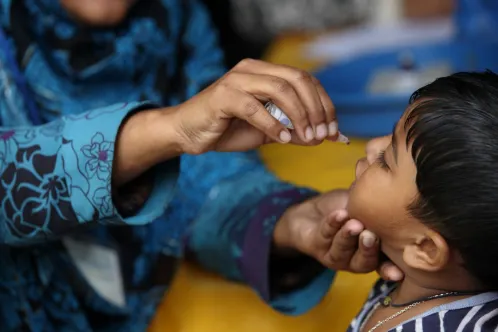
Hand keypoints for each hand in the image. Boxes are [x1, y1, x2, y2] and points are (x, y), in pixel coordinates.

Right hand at [173, 59, 340, 153]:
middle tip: (324, 135)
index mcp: (265, 72)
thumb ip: (295, 131)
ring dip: (300, 116)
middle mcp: (253, 69)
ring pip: (280, 89)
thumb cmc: (227, 129)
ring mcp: (236, 80)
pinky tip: (282, 140)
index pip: (305, 80)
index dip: (324, 104)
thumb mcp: (269, 132)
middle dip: (317, 108)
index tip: (334, 131)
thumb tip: (325, 138)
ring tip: (307, 139)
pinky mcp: (222, 96)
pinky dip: (273, 125)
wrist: (187, 133)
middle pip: (297, 79)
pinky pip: (255, 107)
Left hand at [274, 189, 403, 280]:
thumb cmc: (348, 209)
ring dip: (348, 237)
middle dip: (368, 249)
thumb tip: (395, 194)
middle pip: (365, 261)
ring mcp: (336, 256)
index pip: (386, 263)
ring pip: (342, 250)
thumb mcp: (366, 206)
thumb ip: (379, 206)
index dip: (392, 269)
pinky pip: (326, 235)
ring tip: (354, 224)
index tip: (398, 274)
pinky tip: (339, 214)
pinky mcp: (317, 247)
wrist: (315, 211)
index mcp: (375, 252)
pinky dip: (333, 223)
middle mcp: (356, 259)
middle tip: (370, 236)